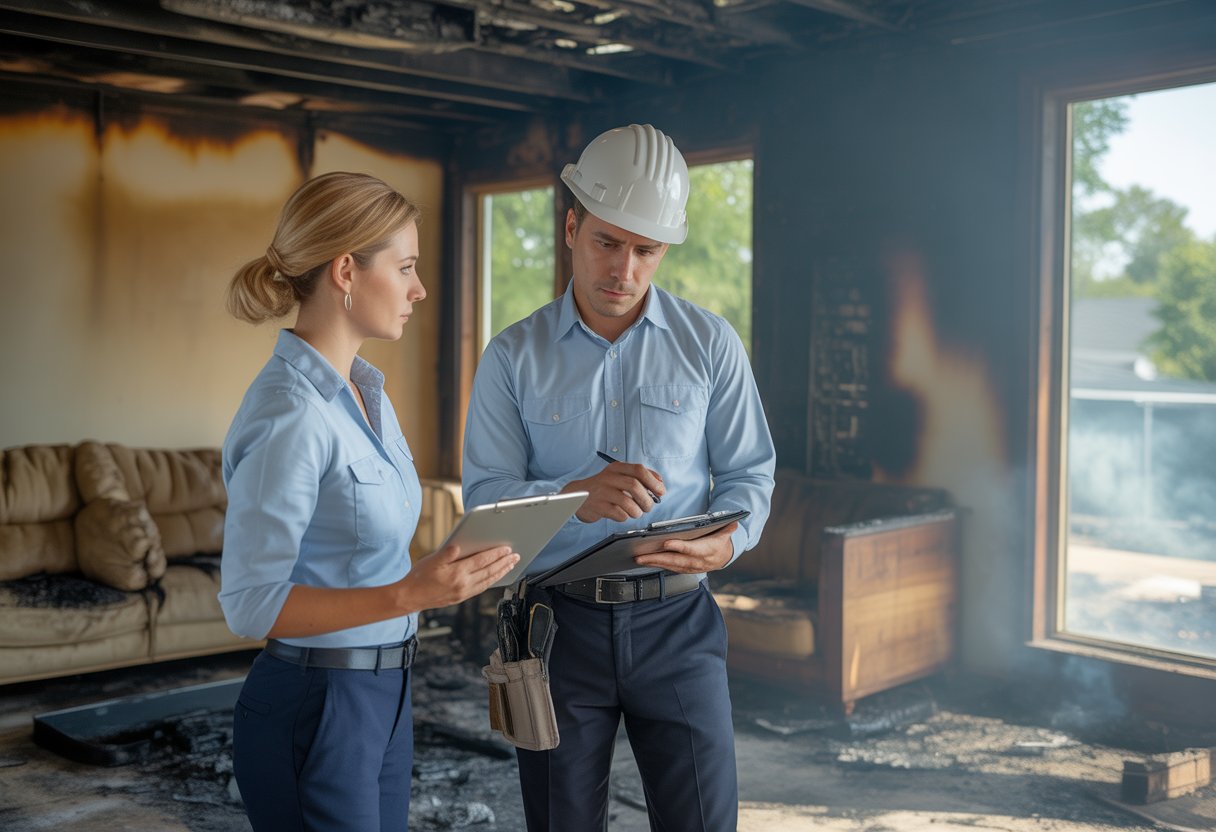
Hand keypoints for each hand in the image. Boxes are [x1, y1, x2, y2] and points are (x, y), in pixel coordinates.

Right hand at [400, 543, 517, 608]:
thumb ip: (447, 553)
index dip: (495, 554)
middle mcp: (463, 584)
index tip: (506, 549)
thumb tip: (459, 546)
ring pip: (488, 581)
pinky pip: (482, 588)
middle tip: (515, 556)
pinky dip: (491, 581)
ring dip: (501, 572)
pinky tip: (495, 577)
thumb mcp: (431, 560)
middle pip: (489, 572)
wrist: (410, 598)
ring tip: (510, 565)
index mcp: (456, 573)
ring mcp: (463, 592)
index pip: (482, 561)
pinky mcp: (461, 598)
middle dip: (504, 563)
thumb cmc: (418, 577)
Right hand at [563, 461, 665, 521]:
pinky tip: (622, 514)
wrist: (578, 496)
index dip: (653, 481)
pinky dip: (625, 517)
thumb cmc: (604, 488)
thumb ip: (640, 478)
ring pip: (628, 502)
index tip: (660, 492)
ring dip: (637, 511)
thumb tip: (660, 484)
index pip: (639, 469)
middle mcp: (609, 477)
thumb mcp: (619, 477)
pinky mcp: (598, 506)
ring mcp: (602, 492)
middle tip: (648, 506)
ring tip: (636, 512)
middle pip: (635, 486)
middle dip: (647, 499)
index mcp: (617, 468)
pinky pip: (619, 514)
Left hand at [633, 522, 736, 573]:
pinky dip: (657, 565)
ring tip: (639, 558)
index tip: (666, 543)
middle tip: (641, 556)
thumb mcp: (725, 533)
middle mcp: (697, 561)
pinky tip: (646, 561)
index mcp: (707, 551)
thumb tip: (734, 523)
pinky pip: (669, 568)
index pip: (692, 549)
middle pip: (675, 560)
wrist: (723, 557)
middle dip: (657, 558)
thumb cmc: (720, 542)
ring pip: (669, 565)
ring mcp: (690, 567)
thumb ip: (727, 528)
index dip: (680, 547)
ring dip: (653, 563)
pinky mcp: (684, 569)